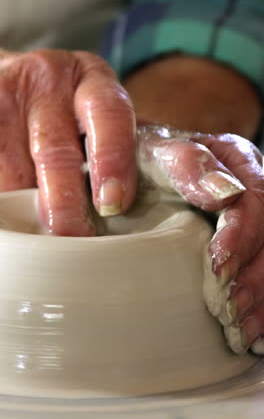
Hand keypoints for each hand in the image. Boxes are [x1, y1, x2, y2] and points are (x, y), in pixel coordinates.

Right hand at [0, 49, 136, 234]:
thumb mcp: (96, 121)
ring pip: (15, 160)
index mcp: (94, 82)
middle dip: (64, 199)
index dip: (113, 159)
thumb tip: (130, 218)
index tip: (114, 203)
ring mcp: (12, 92)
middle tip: (72, 237)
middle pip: (57, 148)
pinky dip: (5, 187)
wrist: (12, 84)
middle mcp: (53, 79)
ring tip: (33, 228)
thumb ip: (114, 154)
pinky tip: (12, 208)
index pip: (112, 117)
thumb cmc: (66, 115)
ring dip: (24, 198)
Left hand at [137, 126, 263, 349]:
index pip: (253, 196)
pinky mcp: (244, 241)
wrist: (133, 167)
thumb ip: (183, 161)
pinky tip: (254, 334)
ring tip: (240, 332)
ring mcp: (248, 215)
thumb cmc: (137, 158)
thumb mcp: (148, 150)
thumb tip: (223, 194)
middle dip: (254, 276)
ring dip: (261, 297)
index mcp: (230, 157)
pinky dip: (262, 305)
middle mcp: (247, 184)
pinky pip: (262, 267)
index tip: (218, 269)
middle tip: (229, 311)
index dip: (241, 236)